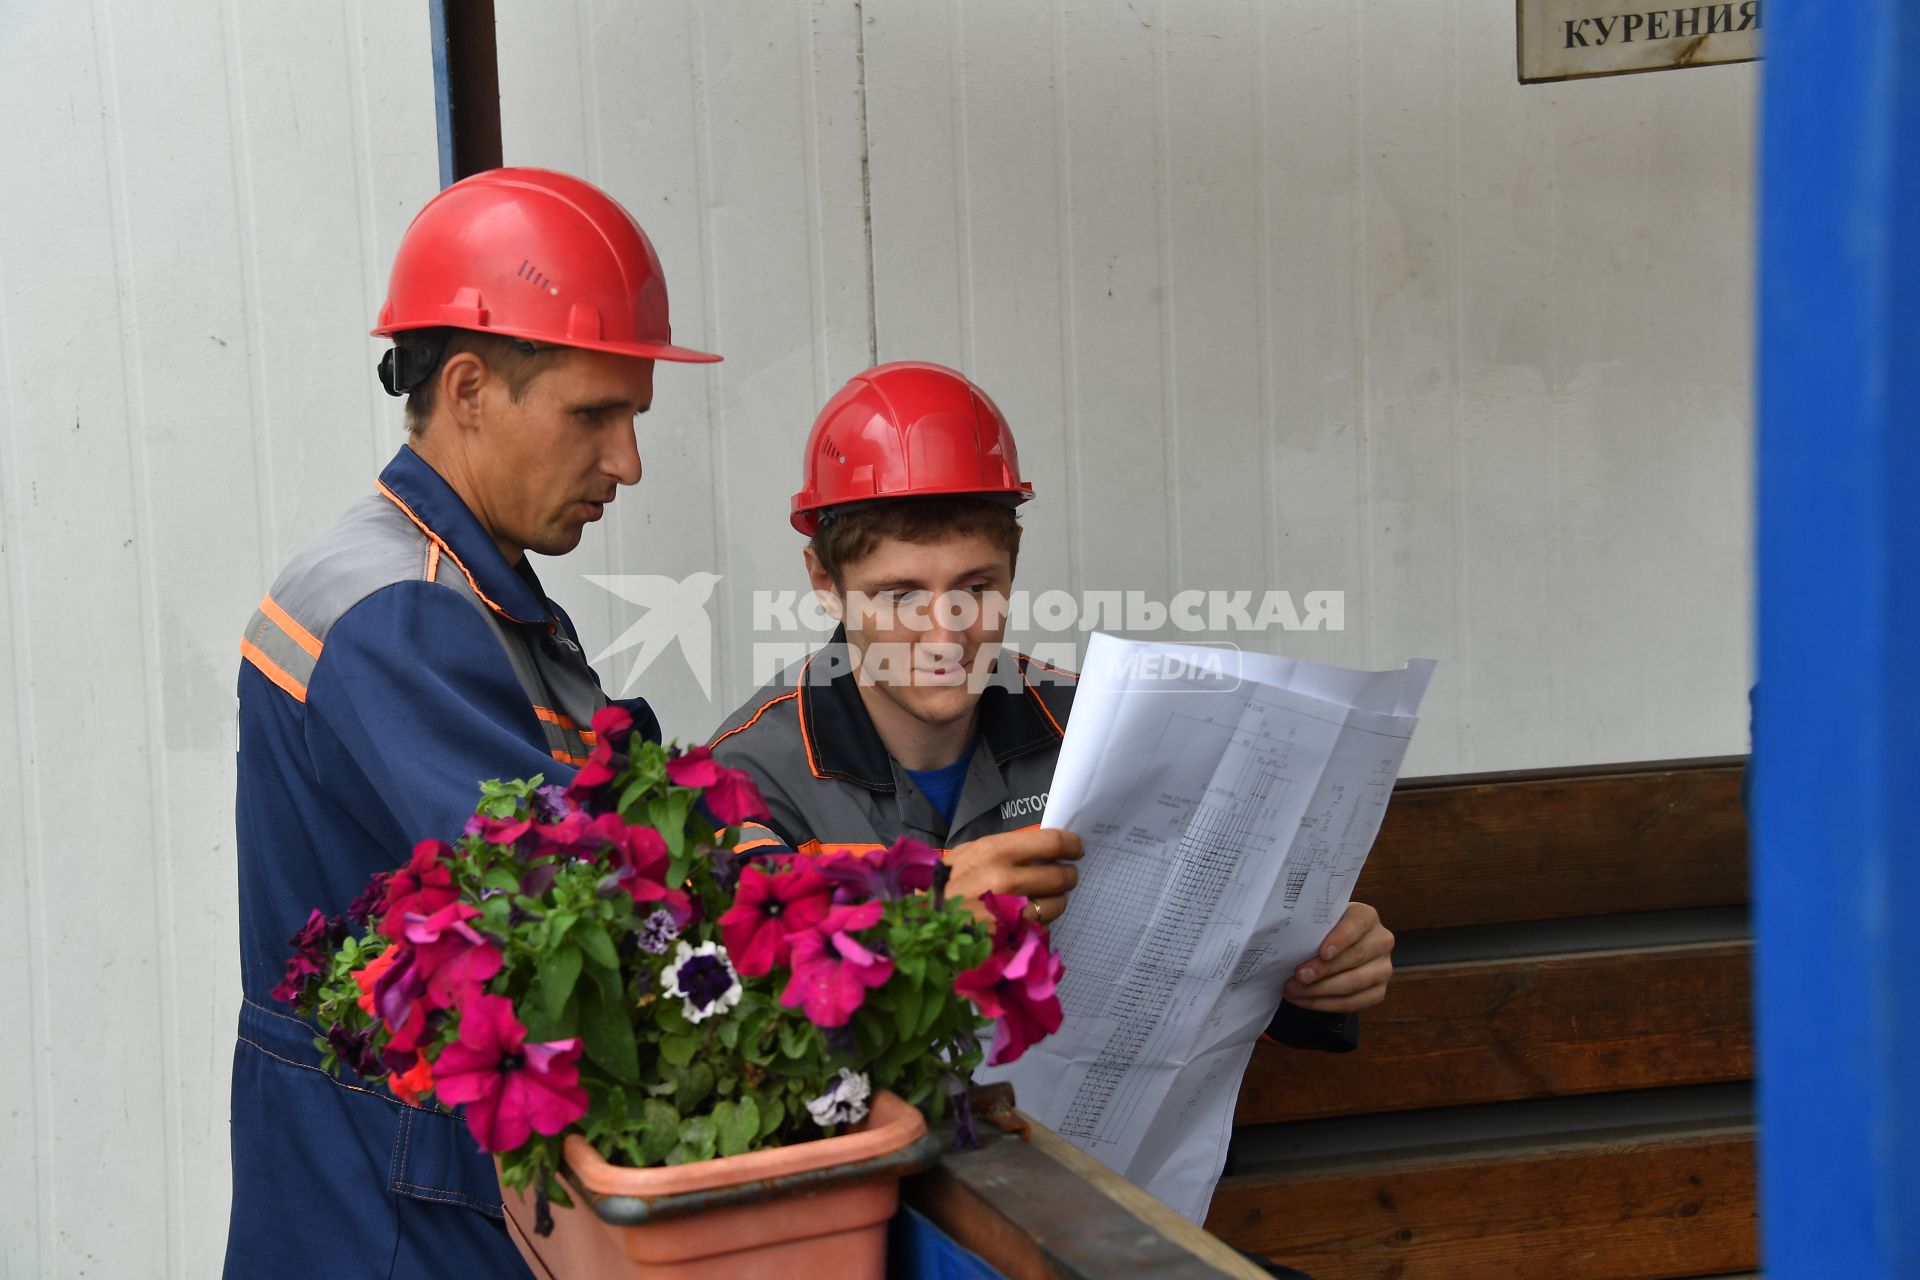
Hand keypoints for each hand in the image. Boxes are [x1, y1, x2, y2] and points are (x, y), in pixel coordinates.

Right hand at [944, 828, 1082, 925]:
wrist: (920, 925)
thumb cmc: (941, 887)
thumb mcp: (965, 856)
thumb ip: (1001, 850)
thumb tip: (1038, 848)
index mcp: (993, 851)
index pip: (1050, 842)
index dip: (1070, 844)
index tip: (1074, 849)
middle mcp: (1005, 878)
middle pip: (1060, 875)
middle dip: (1067, 876)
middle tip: (1064, 876)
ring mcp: (1009, 911)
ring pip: (1056, 903)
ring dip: (1056, 901)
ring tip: (1044, 898)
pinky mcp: (1010, 937)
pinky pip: (1041, 926)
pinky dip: (1039, 921)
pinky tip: (1026, 918)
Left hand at [1282, 901, 1393, 1012]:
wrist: (1336, 950)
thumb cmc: (1323, 933)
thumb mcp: (1320, 923)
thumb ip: (1312, 927)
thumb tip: (1290, 941)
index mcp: (1368, 917)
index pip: (1358, 924)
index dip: (1341, 938)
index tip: (1322, 953)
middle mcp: (1381, 941)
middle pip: (1355, 956)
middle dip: (1323, 969)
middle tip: (1298, 976)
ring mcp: (1383, 968)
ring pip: (1355, 982)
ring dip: (1320, 990)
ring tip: (1294, 989)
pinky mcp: (1378, 991)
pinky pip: (1353, 1002)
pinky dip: (1325, 1004)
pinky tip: (1304, 1000)